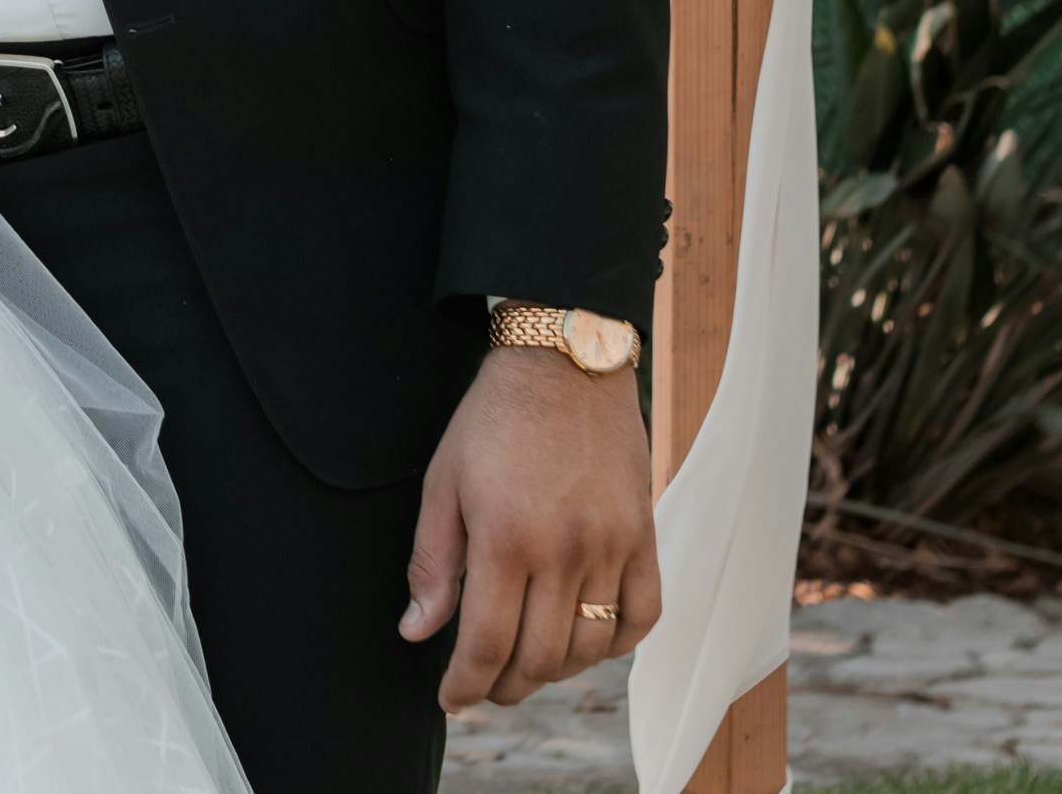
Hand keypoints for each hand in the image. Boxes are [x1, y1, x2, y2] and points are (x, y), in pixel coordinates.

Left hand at [402, 345, 659, 711]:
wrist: (564, 363)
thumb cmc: (493, 421)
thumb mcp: (442, 484)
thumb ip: (430, 564)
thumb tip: (417, 632)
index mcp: (505, 539)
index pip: (487, 644)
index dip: (465, 684)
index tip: (451, 699)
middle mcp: (564, 551)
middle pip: (540, 658)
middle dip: (505, 686)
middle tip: (485, 683)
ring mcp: (611, 546)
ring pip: (589, 648)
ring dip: (555, 672)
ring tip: (528, 663)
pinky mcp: (643, 536)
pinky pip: (641, 617)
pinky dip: (615, 644)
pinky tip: (586, 640)